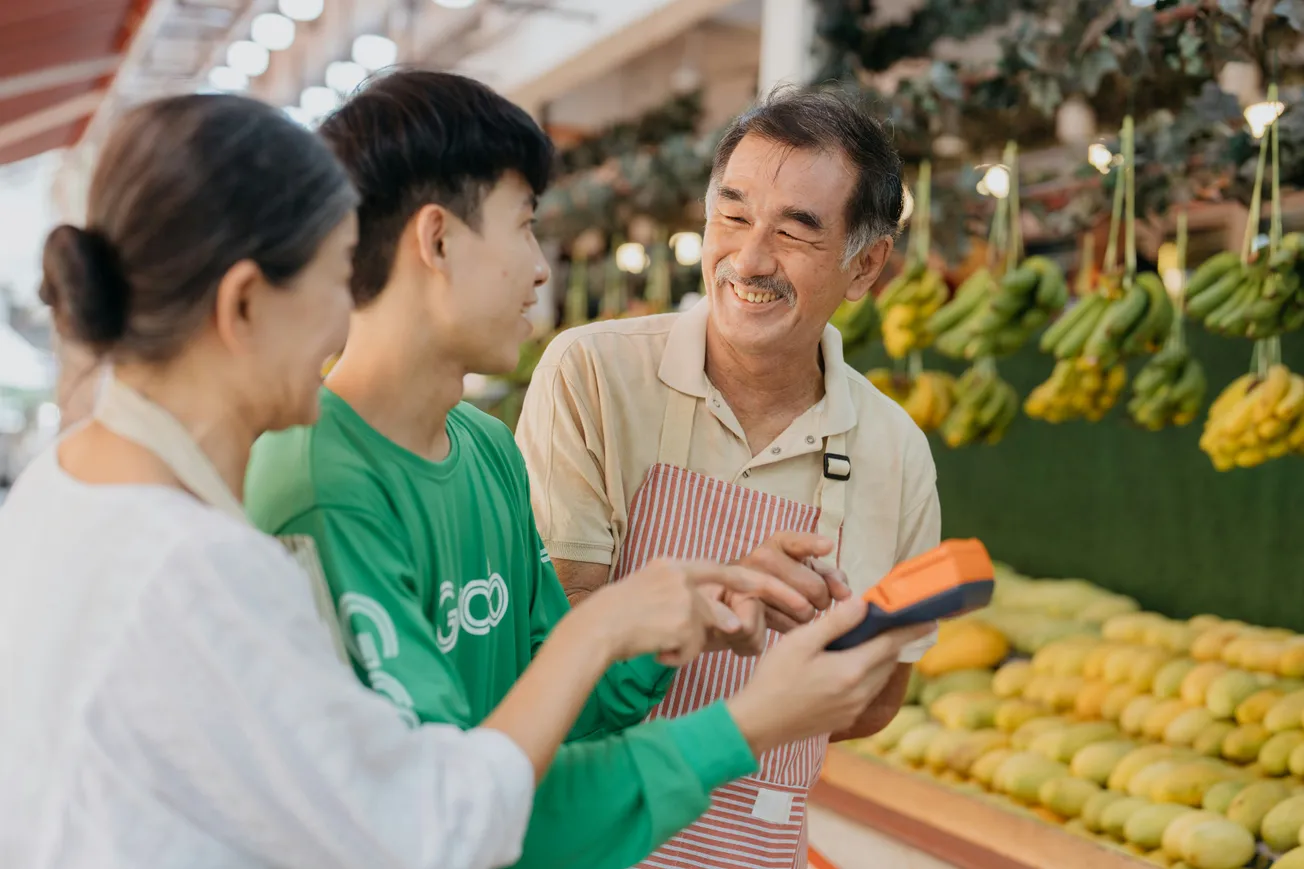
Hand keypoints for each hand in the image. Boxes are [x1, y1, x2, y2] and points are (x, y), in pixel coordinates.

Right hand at [581, 559, 813, 666]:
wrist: (592, 632)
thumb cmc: (618, 622)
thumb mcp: (654, 599)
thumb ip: (691, 604)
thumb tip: (730, 624)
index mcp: (676, 566)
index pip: (727, 570)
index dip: (761, 581)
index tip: (791, 588)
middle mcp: (681, 574)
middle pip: (736, 585)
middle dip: (775, 596)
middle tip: (805, 609)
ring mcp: (682, 596)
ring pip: (711, 626)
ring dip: (689, 642)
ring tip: (661, 644)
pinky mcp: (680, 619)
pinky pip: (691, 648)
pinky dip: (675, 655)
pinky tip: (653, 650)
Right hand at [725, 601, 933, 755]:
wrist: (758, 724)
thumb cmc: (774, 679)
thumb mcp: (799, 643)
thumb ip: (835, 623)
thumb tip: (863, 605)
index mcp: (851, 671)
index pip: (891, 645)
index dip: (911, 629)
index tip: (930, 619)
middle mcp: (859, 693)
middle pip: (888, 662)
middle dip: (896, 642)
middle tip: (900, 623)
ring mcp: (853, 709)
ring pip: (879, 678)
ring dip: (882, 659)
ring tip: (878, 640)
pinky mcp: (845, 718)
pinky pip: (867, 692)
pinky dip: (869, 675)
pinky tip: (853, 665)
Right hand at [735, 531, 852, 632]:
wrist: (736, 594)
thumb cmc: (781, 577)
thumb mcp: (804, 568)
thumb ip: (830, 576)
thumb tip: (846, 594)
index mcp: (780, 542)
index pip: (799, 542)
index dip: (814, 545)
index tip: (828, 547)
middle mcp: (762, 557)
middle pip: (815, 587)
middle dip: (822, 599)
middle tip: (813, 600)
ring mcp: (751, 581)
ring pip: (803, 609)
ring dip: (807, 615)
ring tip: (795, 608)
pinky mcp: (746, 608)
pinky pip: (787, 625)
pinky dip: (792, 626)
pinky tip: (783, 619)